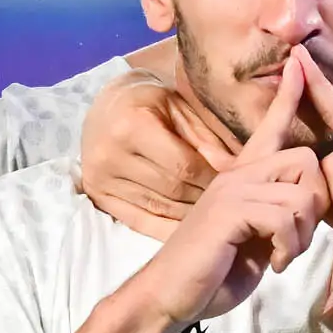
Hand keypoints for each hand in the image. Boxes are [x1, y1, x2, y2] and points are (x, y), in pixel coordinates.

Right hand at [77, 66, 237, 238]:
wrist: (107, 106)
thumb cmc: (151, 102)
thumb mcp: (181, 109)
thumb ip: (207, 140)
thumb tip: (235, 171)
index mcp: (133, 125)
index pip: (183, 166)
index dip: (212, 178)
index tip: (235, 184)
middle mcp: (110, 154)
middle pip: (172, 189)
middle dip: (204, 198)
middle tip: (229, 202)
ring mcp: (100, 179)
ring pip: (158, 209)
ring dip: (190, 215)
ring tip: (213, 214)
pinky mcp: (97, 197)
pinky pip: (139, 222)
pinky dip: (167, 229)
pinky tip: (189, 230)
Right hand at [126, 55, 326, 330]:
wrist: (169, 297)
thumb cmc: (212, 273)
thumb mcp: (254, 240)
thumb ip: (278, 218)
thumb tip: (307, 210)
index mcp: (243, 177)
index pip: (270, 127)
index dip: (288, 96)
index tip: (298, 63)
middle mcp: (237, 174)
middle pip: (307, 161)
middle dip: (315, 206)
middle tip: (295, 238)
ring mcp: (231, 190)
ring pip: (301, 194)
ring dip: (301, 235)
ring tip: (280, 254)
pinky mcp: (229, 210)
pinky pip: (285, 216)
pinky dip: (288, 247)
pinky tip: (272, 262)